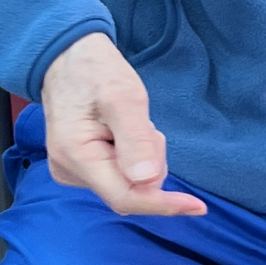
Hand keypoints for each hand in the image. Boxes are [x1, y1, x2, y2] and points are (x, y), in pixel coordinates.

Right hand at [39, 32, 206, 217]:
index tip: (198, 206)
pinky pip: (122, 174)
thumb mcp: (123, 97)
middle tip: (145, 124)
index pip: (125, 197)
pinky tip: (123, 130)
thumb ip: (135, 139)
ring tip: (129, 121)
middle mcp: (70, 171)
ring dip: (144, 156)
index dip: (162, 204)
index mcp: (76, 156)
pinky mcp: (82, 168)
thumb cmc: (95, 72)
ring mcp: (74, 171)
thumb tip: (146, 179)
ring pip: (130, 182)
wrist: (68, 58)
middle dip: (151, 162)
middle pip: (132, 190)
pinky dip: (134, 155)